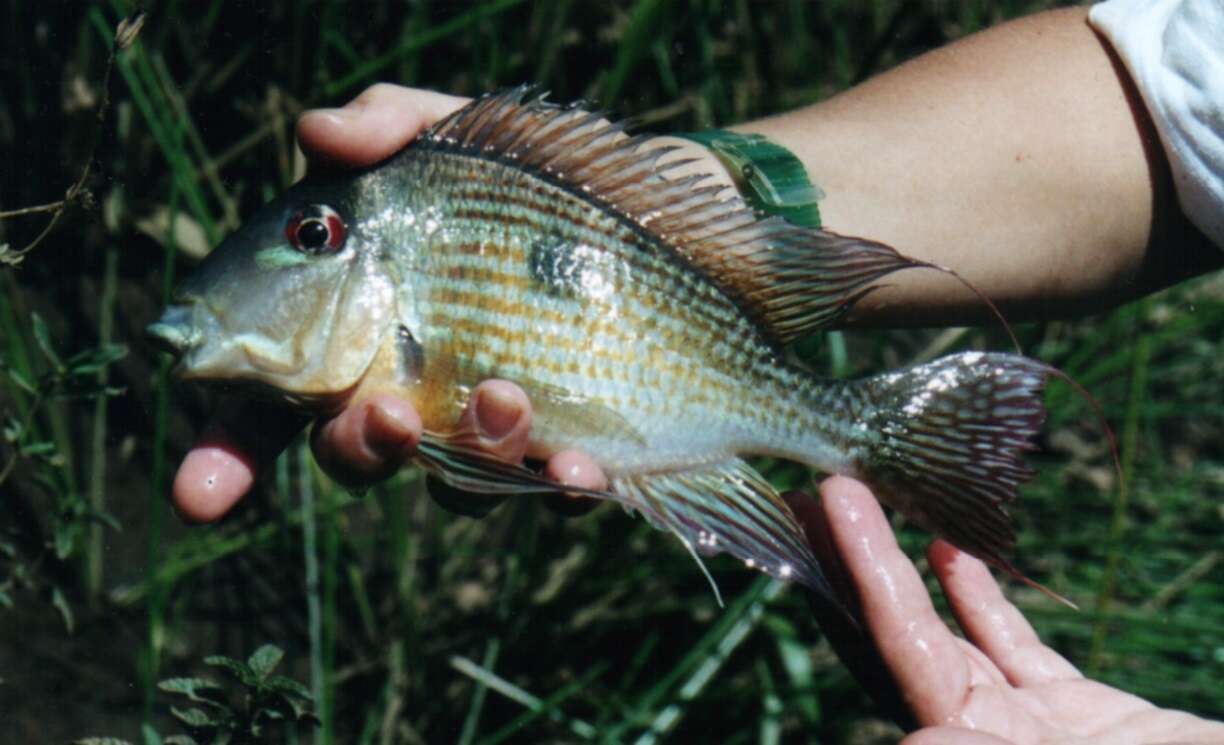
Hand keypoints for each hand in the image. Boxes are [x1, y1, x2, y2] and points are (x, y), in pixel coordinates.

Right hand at [172, 85, 605, 522]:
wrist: (649, 199)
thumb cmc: (531, 168)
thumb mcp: (458, 130)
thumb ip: (386, 125)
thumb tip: (316, 131)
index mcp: (352, 327)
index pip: (264, 402)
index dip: (225, 454)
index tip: (199, 498)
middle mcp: (409, 386)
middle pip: (352, 450)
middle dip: (357, 448)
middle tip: (386, 414)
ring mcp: (487, 423)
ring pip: (454, 477)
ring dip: (470, 453)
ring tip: (505, 397)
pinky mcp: (568, 440)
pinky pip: (553, 489)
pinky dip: (562, 488)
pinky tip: (580, 470)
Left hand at [796, 476, 1223, 744]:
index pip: (896, 647)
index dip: (859, 574)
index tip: (826, 502)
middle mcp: (983, 735)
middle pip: (893, 640)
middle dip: (846, 569)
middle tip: (802, 497)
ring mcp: (1023, 722)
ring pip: (943, 632)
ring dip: (901, 569)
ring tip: (859, 507)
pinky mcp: (1071, 712)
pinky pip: (1008, 644)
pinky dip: (976, 593)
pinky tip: (948, 545)